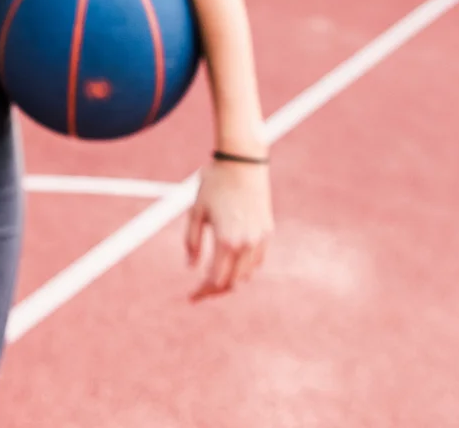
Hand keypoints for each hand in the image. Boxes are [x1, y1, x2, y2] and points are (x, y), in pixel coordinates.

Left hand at [185, 157, 272, 300]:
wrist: (242, 160)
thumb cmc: (214, 183)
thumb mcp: (196, 212)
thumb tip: (191, 267)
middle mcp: (246, 244)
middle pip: (232, 282)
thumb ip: (193, 242)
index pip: (215, 280)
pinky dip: (244, 268)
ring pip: (246, 274)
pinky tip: (232, 265)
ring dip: (231, 281)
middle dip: (215, 291)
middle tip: (200, 293)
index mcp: (226, 241)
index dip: (202, 292)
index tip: (191, 298)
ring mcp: (260, 238)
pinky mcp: (267, 231)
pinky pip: (257, 260)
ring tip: (213, 280)